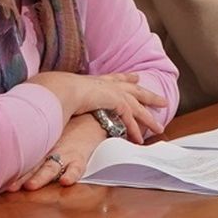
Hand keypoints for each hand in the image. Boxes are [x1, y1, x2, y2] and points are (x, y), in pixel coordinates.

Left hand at [6, 113, 107, 191]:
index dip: (10, 169)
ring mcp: (65, 154)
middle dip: (22, 176)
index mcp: (39, 147)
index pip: (23, 159)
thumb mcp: (45, 133)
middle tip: (10, 186)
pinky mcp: (81, 157)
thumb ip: (28, 141)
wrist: (92, 118)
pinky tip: (66, 181)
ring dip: (41, 177)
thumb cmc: (65, 129)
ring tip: (31, 185)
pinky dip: (72, 174)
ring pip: (51, 167)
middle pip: (32, 165)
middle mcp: (49, 152)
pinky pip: (77, 167)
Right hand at [27, 71, 168, 142]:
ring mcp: (114, 92)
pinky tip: (140, 139)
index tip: (136, 78)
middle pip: (134, 89)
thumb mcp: (64, 96)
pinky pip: (130, 119)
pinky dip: (134, 130)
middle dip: (148, 94)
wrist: (59, 90)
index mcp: (96, 80)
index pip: (115, 78)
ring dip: (148, 118)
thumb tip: (58, 108)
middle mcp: (108, 84)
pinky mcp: (117, 102)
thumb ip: (67, 101)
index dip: (126, 79)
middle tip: (162, 99)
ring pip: (138, 106)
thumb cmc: (56, 93)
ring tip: (159, 127)